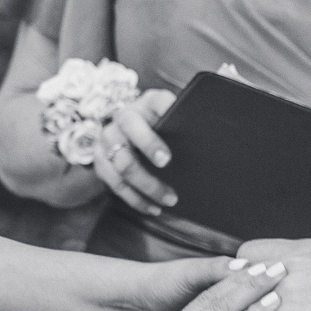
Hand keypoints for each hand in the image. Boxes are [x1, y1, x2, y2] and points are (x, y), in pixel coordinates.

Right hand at [93, 89, 176, 216]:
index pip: (155, 103)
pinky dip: (137, 199)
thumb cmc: (159, 125)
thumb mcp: (171, 117)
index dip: (163, 115)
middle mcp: (122, 117)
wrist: (126, 130)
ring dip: (148, 185)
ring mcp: (107, 140)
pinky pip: (116, 185)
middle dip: (149, 147)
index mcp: (146, 103)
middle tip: (168, 165)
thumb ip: (184, 121)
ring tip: (170, 199)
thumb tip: (209, 136)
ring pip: (123, 164)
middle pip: (131, 130)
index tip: (168, 150)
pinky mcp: (101, 162)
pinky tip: (154, 208)